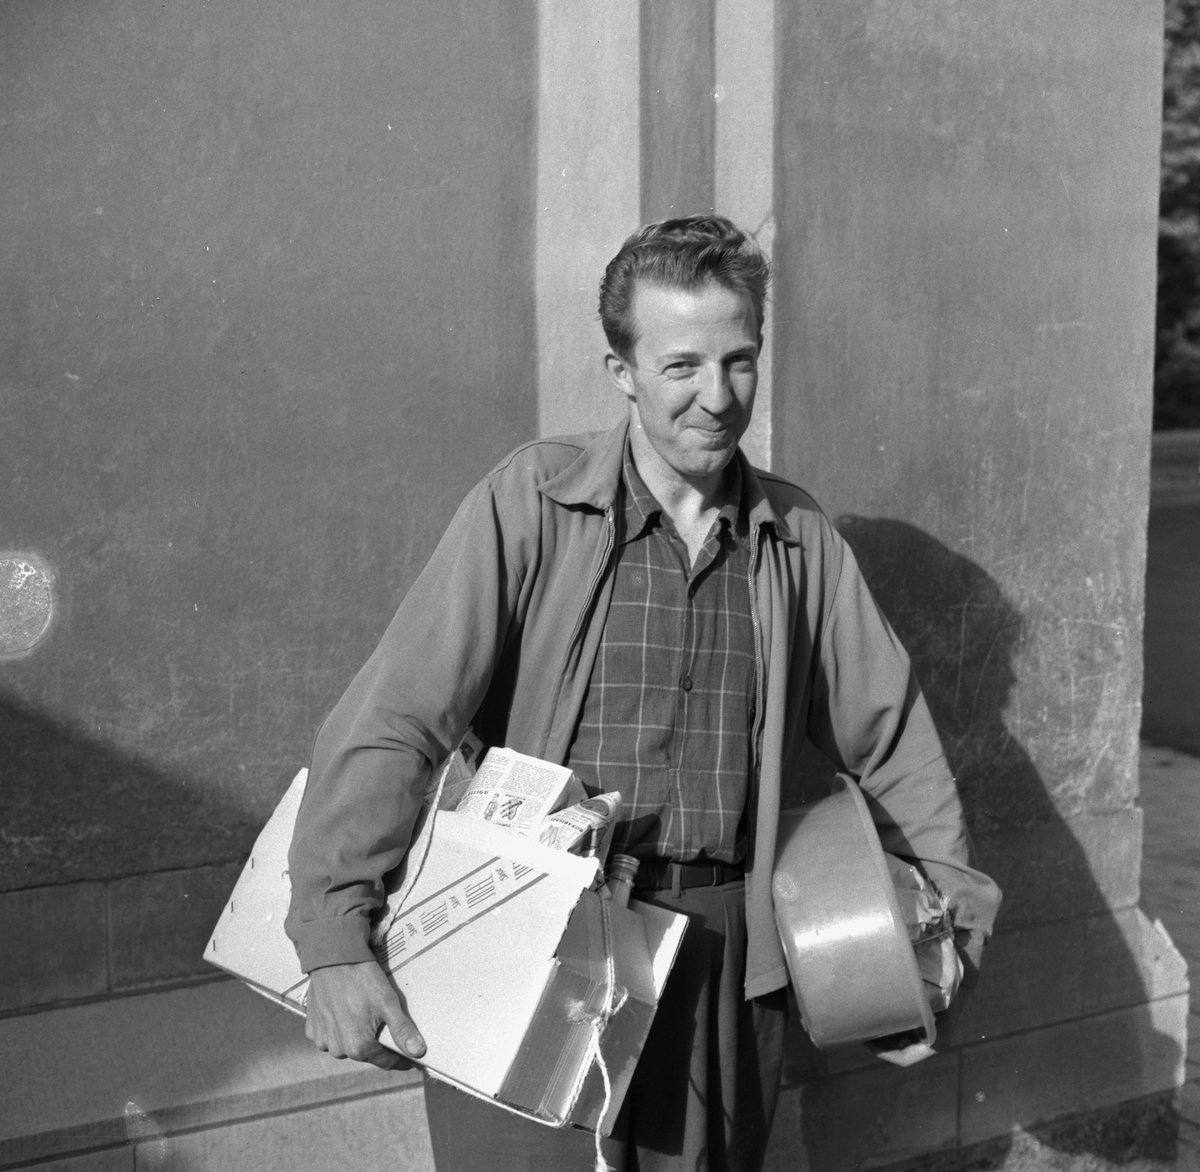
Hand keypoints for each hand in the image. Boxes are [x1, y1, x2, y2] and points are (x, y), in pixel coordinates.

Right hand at [305, 960, 425, 1070]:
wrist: (332, 957)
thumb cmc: (362, 978)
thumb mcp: (388, 1001)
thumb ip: (402, 1029)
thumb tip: (418, 1052)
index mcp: (359, 1047)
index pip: (387, 1061)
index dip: (402, 1058)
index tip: (413, 1055)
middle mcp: (339, 1050)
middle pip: (367, 1053)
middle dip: (378, 1042)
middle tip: (385, 1022)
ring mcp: (323, 1041)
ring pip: (348, 1046)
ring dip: (357, 1036)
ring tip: (363, 1014)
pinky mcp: (312, 1030)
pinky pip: (331, 1036)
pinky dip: (340, 1029)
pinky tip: (345, 1011)